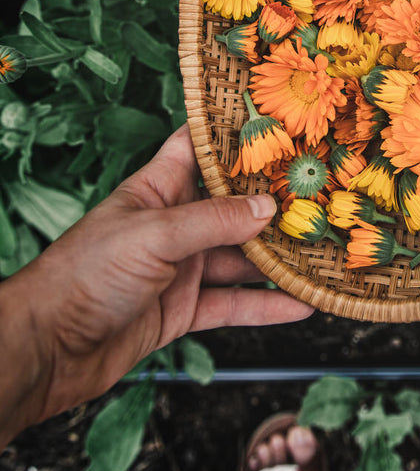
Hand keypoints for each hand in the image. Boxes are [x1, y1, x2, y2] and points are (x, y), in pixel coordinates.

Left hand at [0, 124, 311, 444]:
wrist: (46, 350)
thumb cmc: (84, 275)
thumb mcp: (154, 235)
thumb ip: (213, 222)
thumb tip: (269, 208)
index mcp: (157, 190)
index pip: (198, 147)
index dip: (232, 133)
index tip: (277, 120)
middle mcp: (173, 225)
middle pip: (232, 207)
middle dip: (273, 201)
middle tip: (321, 192)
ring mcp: (180, 268)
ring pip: (240, 257)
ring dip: (278, 257)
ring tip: (323, 250)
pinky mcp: (183, 309)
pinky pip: (234, 303)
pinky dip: (267, 305)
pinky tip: (302, 304)